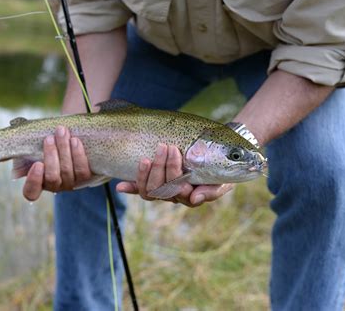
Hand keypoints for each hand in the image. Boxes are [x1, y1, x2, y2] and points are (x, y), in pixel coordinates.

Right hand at [22, 126, 91, 200]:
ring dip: (64, 150)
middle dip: (51, 155)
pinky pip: (82, 169)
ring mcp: (70, 183)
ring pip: (67, 171)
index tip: (37, 164)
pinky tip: (75, 141)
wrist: (71, 139)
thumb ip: (25, 148)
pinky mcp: (85, 178)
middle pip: (52, 177)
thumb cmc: (49, 143)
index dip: (33, 181)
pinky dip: (78, 154)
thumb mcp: (34, 145)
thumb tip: (10, 150)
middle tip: (49, 138)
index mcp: (38, 182)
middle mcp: (54, 186)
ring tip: (62, 132)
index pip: (31, 192)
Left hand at [116, 144, 233, 206]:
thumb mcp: (223, 179)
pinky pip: (140, 190)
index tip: (177, 152)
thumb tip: (194, 199)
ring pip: (150, 191)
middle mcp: (175, 196)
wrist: (219, 154)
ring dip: (148, 172)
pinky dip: (131, 188)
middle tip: (168, 146)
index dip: (174, 173)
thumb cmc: (221, 166)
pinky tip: (121, 187)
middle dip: (163, 167)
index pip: (179, 191)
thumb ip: (212, 191)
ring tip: (153, 153)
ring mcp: (163, 190)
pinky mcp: (154, 183)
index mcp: (192, 196)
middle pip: (162, 189)